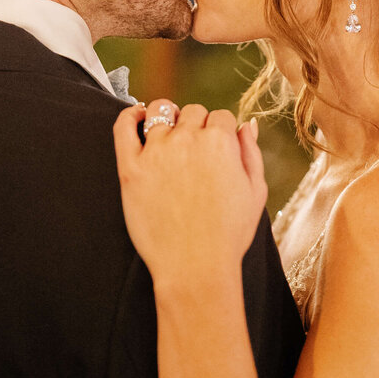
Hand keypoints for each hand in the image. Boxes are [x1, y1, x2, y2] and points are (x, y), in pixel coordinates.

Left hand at [113, 100, 268, 289]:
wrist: (195, 266)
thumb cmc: (229, 235)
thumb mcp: (255, 192)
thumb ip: (251, 153)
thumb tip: (246, 126)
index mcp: (221, 142)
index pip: (221, 116)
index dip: (221, 131)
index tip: (217, 147)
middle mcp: (187, 139)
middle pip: (192, 112)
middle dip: (196, 125)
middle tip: (194, 150)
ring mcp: (156, 152)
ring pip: (159, 111)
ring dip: (166, 116)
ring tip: (166, 131)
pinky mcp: (130, 168)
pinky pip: (123, 126)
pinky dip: (129, 115)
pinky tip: (136, 117)